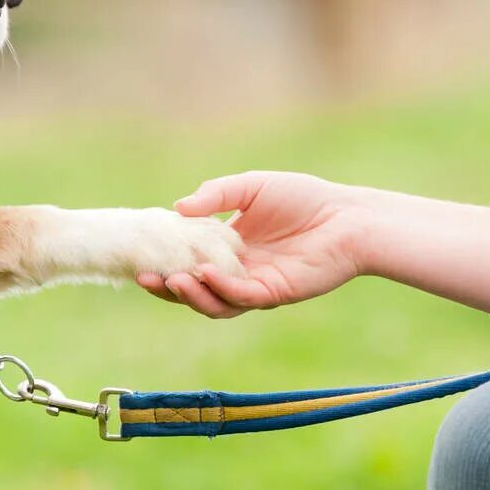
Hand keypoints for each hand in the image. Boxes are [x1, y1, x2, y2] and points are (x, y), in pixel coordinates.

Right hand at [137, 171, 367, 317]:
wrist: (348, 217)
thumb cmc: (304, 198)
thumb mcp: (251, 187)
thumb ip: (216, 195)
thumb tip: (177, 207)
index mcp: (227, 247)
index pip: (187, 260)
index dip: (164, 261)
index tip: (141, 255)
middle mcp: (237, 271)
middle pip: (194, 289)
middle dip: (167, 287)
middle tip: (145, 276)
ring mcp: (254, 286)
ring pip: (214, 303)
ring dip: (190, 294)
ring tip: (172, 279)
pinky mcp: (274, 294)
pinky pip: (241, 298)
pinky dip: (221, 289)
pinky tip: (206, 274)